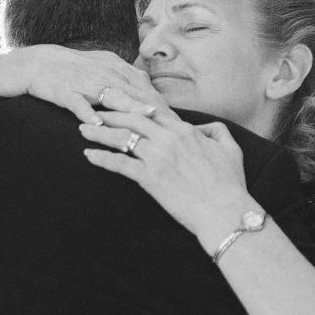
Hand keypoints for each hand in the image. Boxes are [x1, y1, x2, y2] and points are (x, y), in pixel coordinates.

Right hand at [22, 45, 163, 123]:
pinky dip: (87, 113)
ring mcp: (85, 83)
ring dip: (129, 107)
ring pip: (111, 97)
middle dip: (155, 108)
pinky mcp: (65, 92)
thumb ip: (126, 74)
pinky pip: (78, 104)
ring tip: (145, 119)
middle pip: (135, 92)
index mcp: (116, 69)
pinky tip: (96, 125)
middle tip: (172, 126)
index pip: (145, 87)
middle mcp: (105, 74)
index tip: (178, 121)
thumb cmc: (73, 68)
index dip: (163, 103)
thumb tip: (148, 82)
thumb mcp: (104, 66)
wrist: (38, 63)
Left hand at [79, 109, 254, 246]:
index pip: (154, 112)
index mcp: (186, 131)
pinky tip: (88, 155)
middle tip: (93, 110)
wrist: (224, 211)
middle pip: (132, 118)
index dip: (134, 105)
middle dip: (110, 112)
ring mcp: (157, 157)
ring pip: (122, 137)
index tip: (120, 103)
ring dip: (99, 132)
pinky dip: (101, 158)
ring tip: (83, 129)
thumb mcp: (231, 149)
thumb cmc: (230, 184)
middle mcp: (168, 139)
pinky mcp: (149, 177)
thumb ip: (216, 131)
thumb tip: (203, 127)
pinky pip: (119, 163)